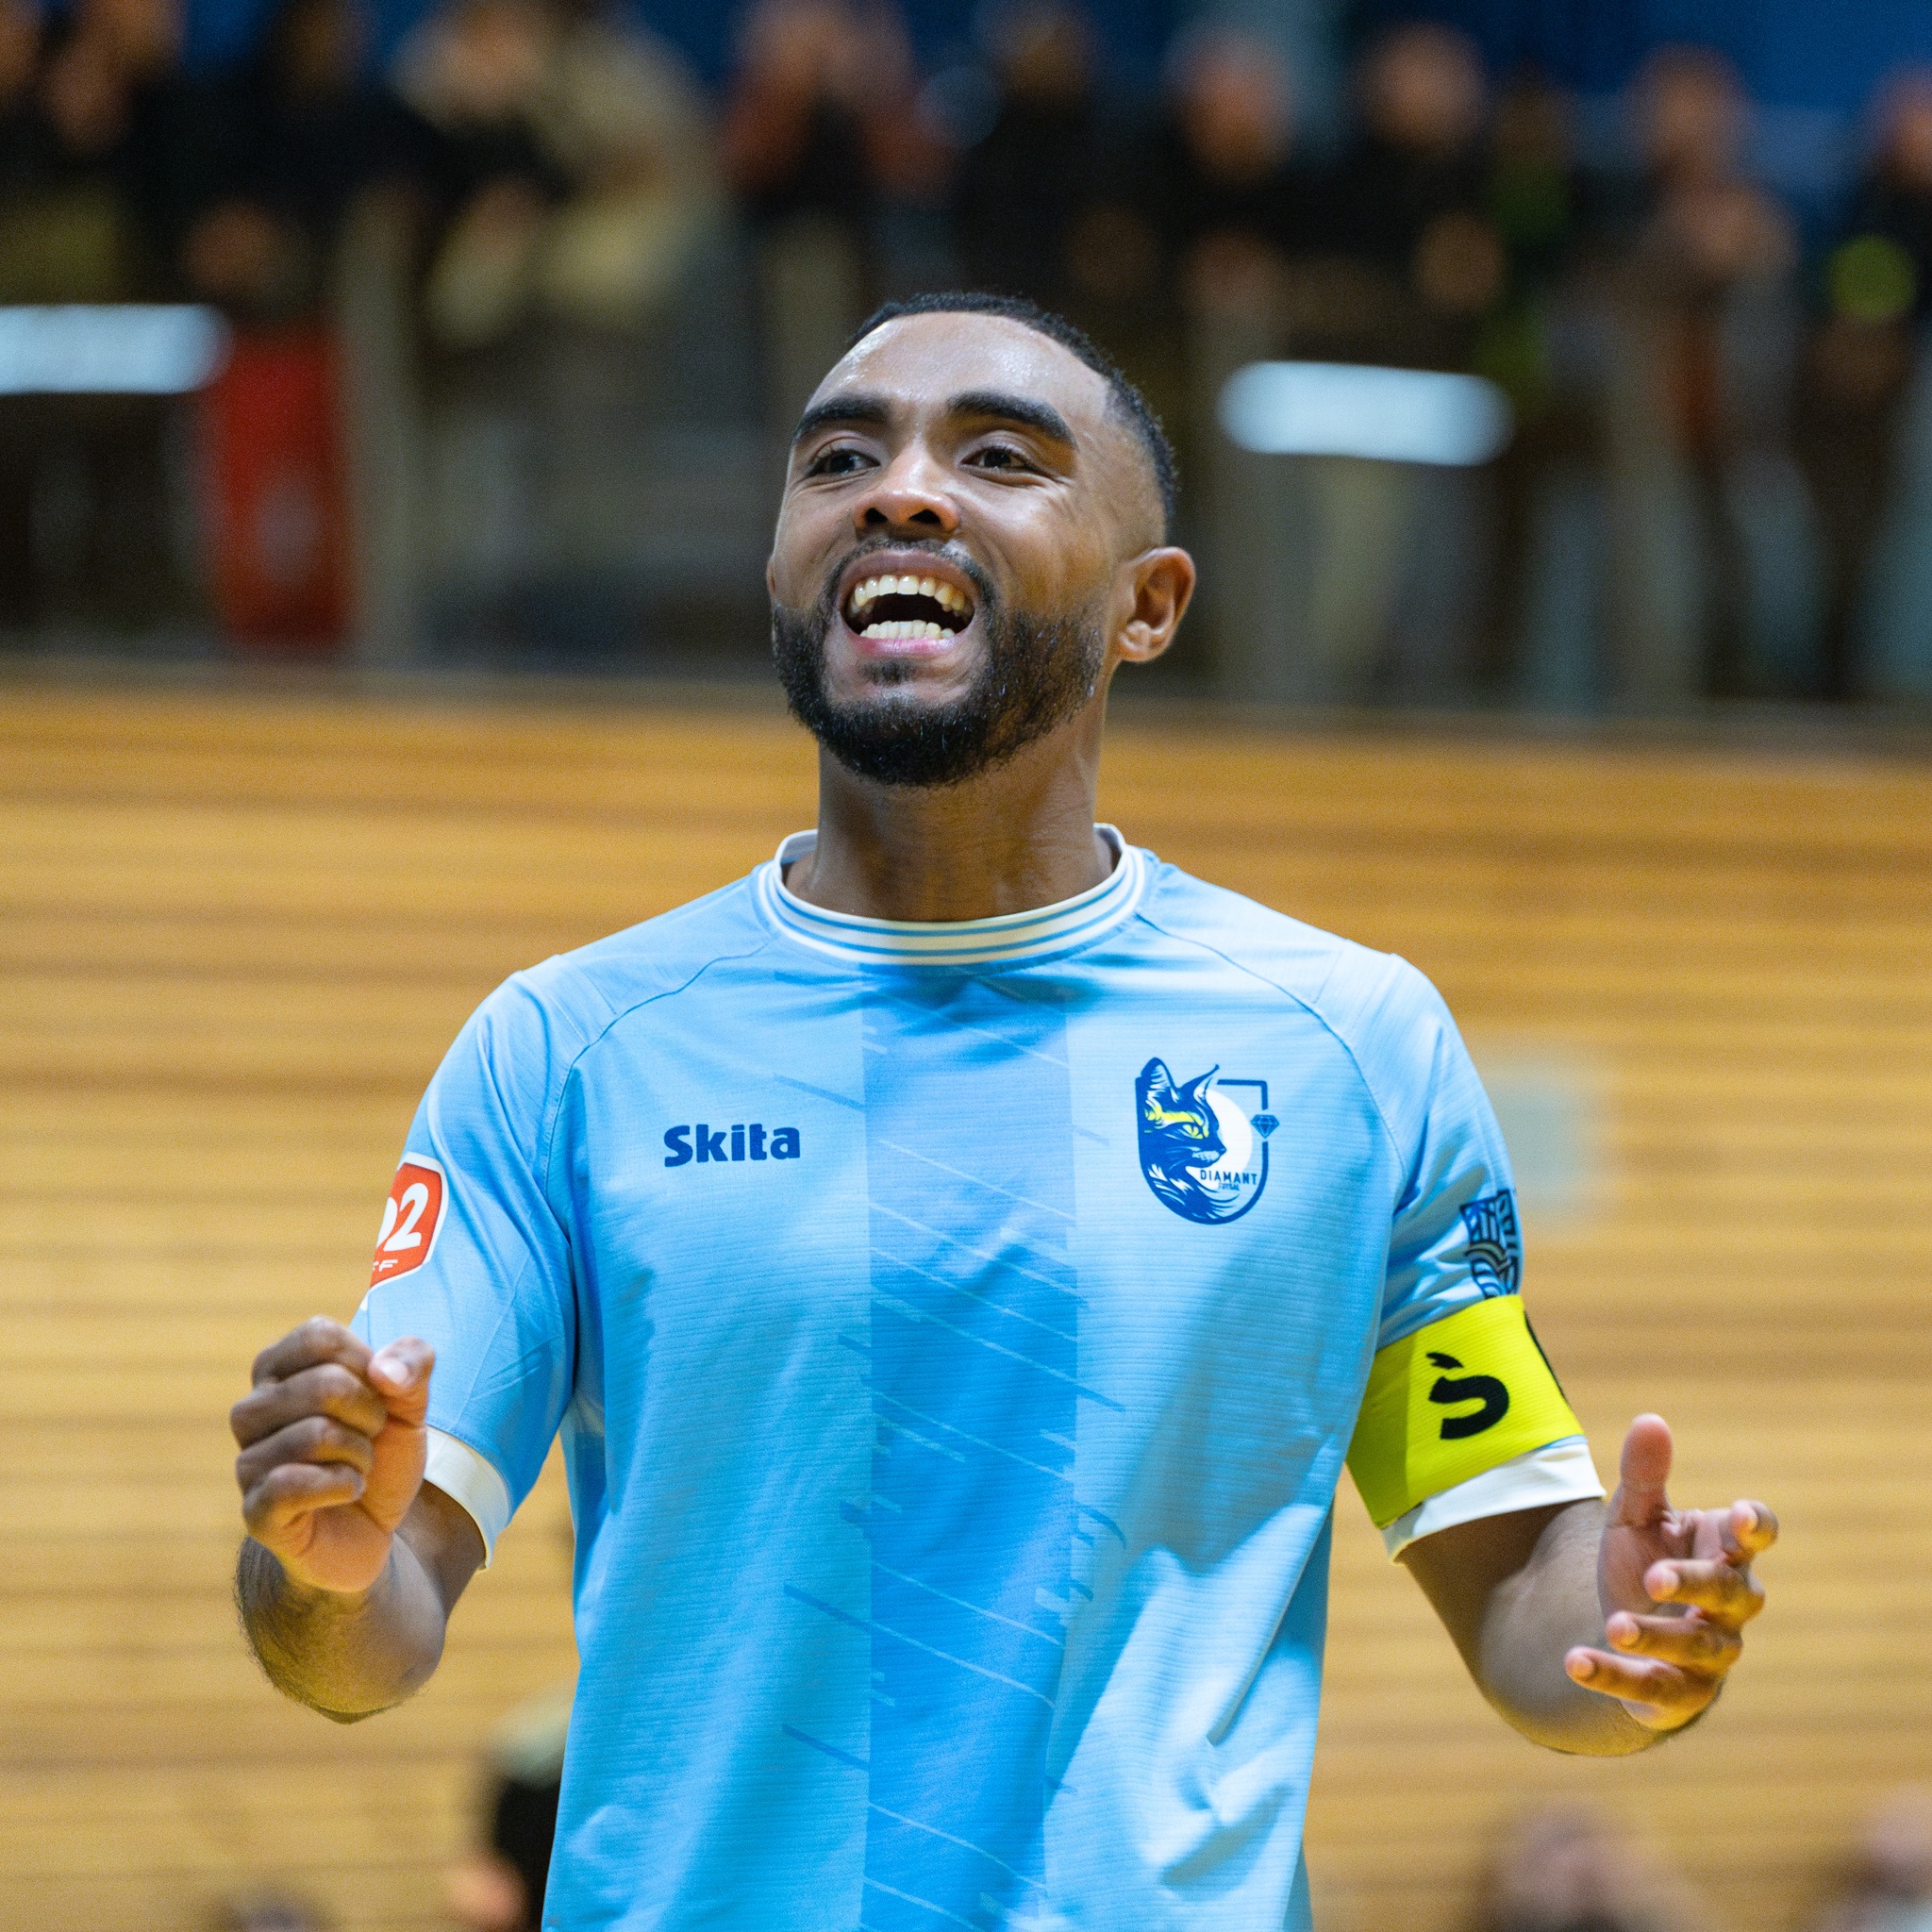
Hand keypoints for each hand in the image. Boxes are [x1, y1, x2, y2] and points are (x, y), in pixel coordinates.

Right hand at [231, 1317, 433, 1595]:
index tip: (376, 1392)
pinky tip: (347, 1492)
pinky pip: (294, 1483)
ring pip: (316, 1434)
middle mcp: (252, 1410)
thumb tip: (385, 1370)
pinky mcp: (256, 1509)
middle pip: (326, 1384)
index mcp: (279, 1368)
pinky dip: (344, 1486)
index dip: (366, 1363)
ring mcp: (248, 1461)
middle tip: (369, 1438)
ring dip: (360, 1455)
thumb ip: (413, 1364)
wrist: (373, 1530)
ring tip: (356, 1468)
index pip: (320, 1336)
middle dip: (372, 1415)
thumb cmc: (381, 1453)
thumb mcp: (411, 1401)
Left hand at [1565, 1412, 1775, 1730]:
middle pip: (1729, 1592)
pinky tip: (1573, 1661)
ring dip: (1656, 1637)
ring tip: (1615, 1622)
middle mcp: (1728, 1607)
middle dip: (1695, 1584)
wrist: (1627, 1633)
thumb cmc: (1645, 1562)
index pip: (1757, 1536)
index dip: (1755, 1527)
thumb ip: (1644, 1476)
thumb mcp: (1636, 1516)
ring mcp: (1709, 1655)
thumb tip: (1650, 1420)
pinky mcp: (1677, 1694)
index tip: (1738, 1517)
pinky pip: (1650, 1689)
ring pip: (1696, 1648)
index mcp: (1722, 1551)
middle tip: (1654, 1578)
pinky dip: (1612, 1676)